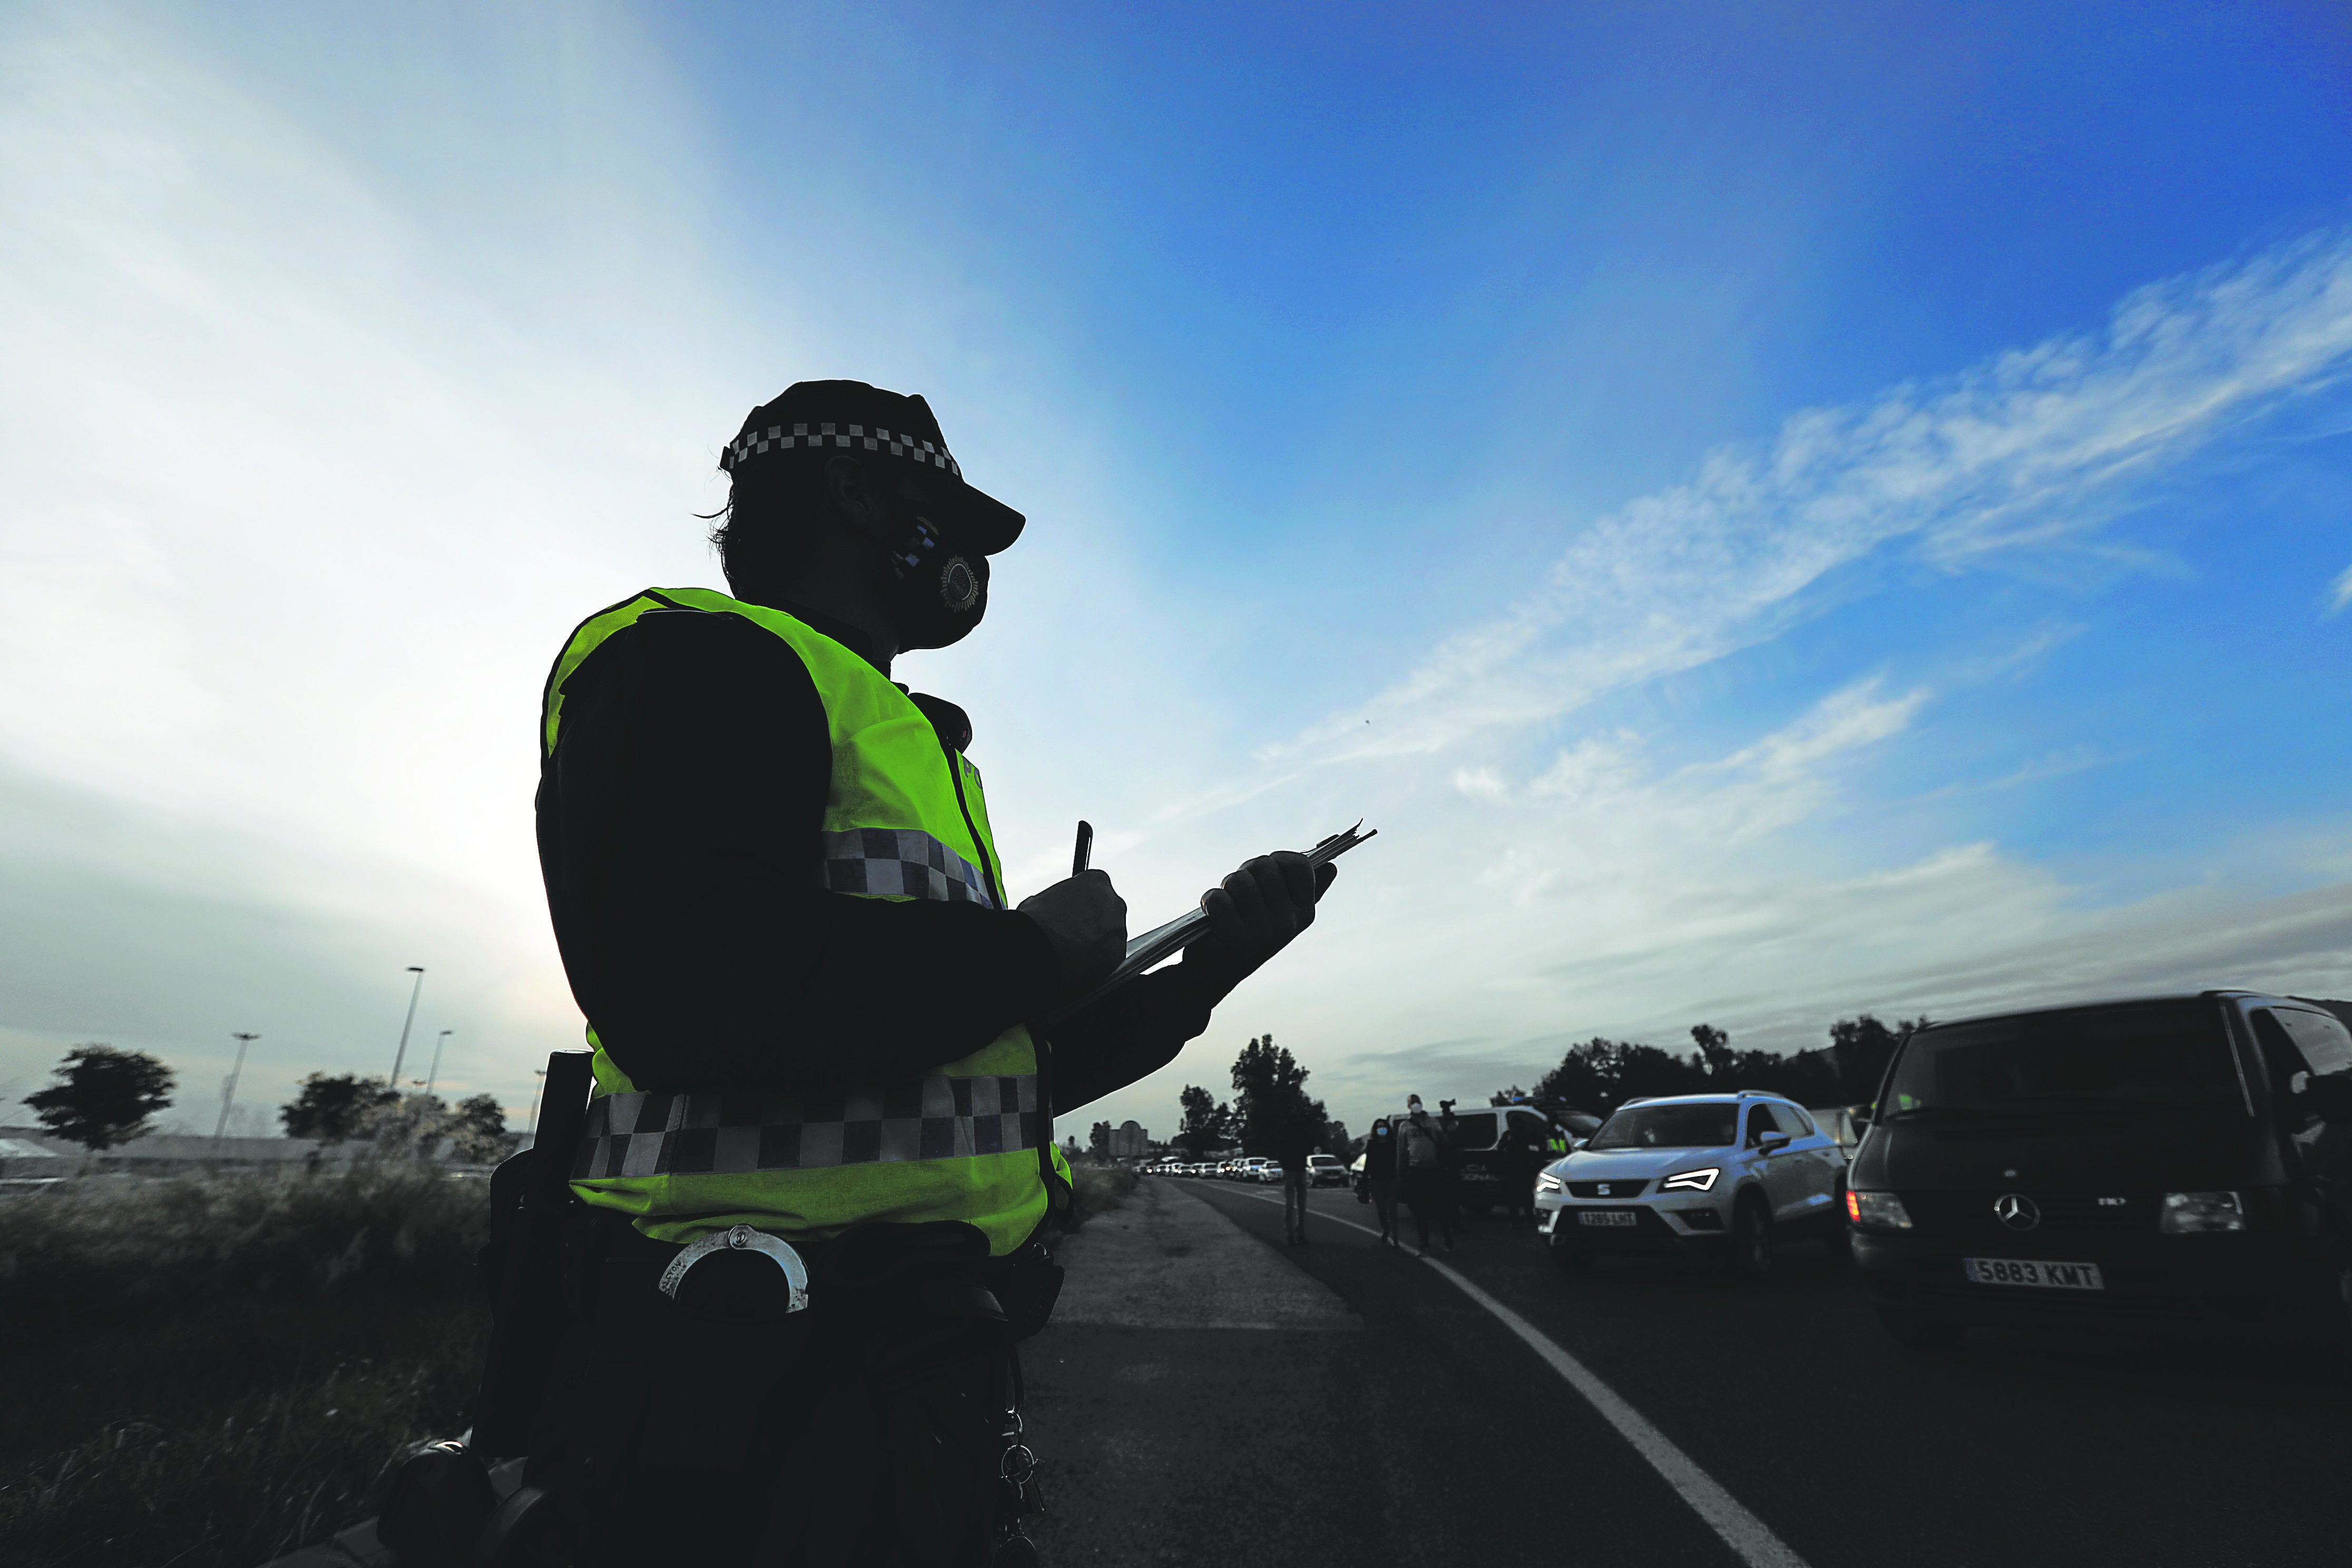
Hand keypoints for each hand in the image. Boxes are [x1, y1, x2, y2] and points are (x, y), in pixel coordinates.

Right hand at [1018, 869, 1126, 991]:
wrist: (1041, 949)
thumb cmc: (1037, 922)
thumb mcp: (1041, 900)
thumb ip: (1057, 902)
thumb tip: (1050, 911)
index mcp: (1097, 881)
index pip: (1095, 888)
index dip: (1082, 902)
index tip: (1073, 912)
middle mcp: (1114, 903)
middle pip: (1107, 912)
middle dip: (1093, 922)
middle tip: (1074, 933)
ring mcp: (1118, 930)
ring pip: (1110, 936)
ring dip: (1097, 942)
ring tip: (1074, 951)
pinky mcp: (1117, 954)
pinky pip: (1110, 957)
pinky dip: (1098, 961)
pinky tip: (1079, 963)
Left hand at [1181, 850, 1336, 1001]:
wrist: (1216, 974)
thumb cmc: (1248, 933)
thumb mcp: (1281, 913)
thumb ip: (1305, 891)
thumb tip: (1331, 868)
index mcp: (1304, 913)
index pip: (1299, 865)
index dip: (1278, 860)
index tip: (1266, 872)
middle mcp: (1288, 924)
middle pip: (1264, 866)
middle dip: (1245, 872)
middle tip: (1239, 891)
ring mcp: (1263, 933)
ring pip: (1238, 881)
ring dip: (1225, 888)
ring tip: (1227, 905)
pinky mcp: (1235, 940)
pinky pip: (1218, 898)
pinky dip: (1209, 901)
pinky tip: (1212, 916)